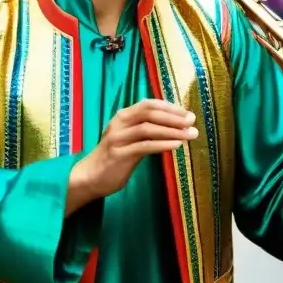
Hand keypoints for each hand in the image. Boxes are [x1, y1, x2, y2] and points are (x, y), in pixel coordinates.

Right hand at [72, 99, 196, 200]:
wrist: (90, 177)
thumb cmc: (115, 157)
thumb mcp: (131, 139)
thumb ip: (147, 130)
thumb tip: (175, 125)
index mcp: (123, 116)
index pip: (149, 104)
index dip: (170, 107)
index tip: (187, 113)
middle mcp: (120, 123)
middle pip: (150, 113)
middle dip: (174, 116)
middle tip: (192, 122)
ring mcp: (118, 138)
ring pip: (149, 128)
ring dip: (173, 130)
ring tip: (190, 134)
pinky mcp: (119, 154)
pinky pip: (144, 146)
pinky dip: (162, 144)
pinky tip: (176, 146)